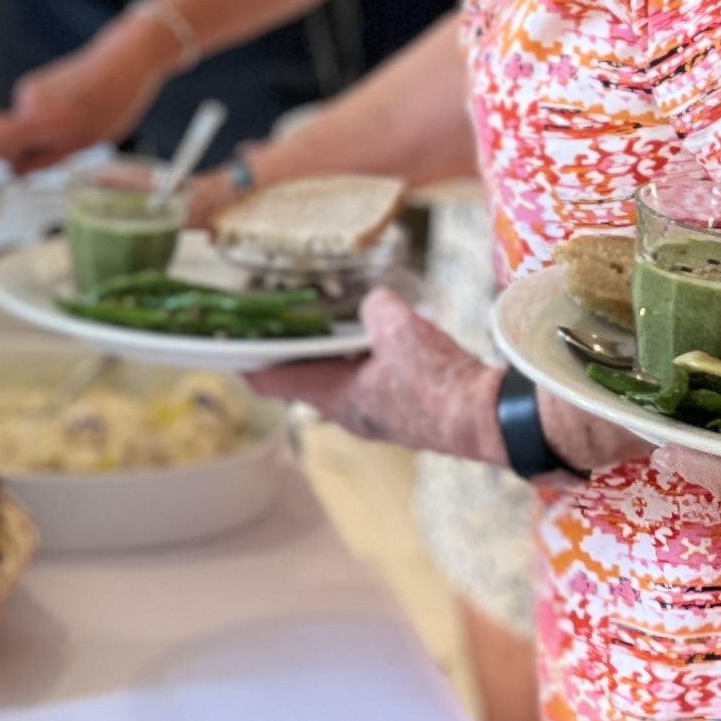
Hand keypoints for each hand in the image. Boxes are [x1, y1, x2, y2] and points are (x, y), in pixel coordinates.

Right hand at [0, 39, 157, 174]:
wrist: (122, 65)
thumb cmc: (109, 106)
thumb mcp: (79, 145)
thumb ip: (43, 160)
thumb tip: (16, 173)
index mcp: (39, 120)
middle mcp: (27, 101)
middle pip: (7, 137)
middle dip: (21, 153)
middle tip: (52, 158)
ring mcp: (29, 89)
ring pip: (21, 126)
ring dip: (37, 138)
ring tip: (72, 134)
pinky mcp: (35, 84)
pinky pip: (29, 113)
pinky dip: (42, 123)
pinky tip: (69, 120)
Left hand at [250, 287, 644, 473]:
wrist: (493, 418)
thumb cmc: (440, 382)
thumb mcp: (397, 329)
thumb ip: (374, 308)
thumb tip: (375, 302)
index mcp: (334, 398)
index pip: (273, 379)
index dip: (248, 358)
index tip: (227, 340)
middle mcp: (350, 413)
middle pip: (304, 378)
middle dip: (294, 348)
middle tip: (283, 314)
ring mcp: (378, 415)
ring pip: (340, 379)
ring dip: (333, 353)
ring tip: (329, 318)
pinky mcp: (407, 411)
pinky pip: (372, 380)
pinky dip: (366, 359)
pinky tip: (379, 335)